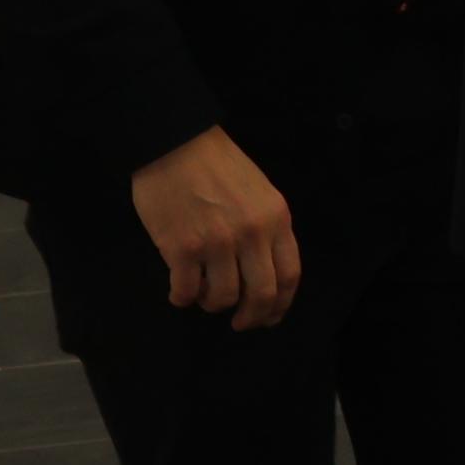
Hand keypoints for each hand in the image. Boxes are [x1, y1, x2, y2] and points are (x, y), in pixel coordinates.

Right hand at [129, 126, 299, 330]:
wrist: (175, 142)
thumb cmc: (217, 164)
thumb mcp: (259, 191)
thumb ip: (267, 229)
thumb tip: (264, 272)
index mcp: (276, 218)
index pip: (289, 275)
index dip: (280, 305)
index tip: (269, 316)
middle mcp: (252, 234)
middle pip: (261, 295)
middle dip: (250, 317)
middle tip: (239, 322)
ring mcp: (217, 242)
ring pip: (222, 298)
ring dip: (211, 304)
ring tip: (202, 294)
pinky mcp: (182, 248)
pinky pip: (186, 292)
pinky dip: (182, 298)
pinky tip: (179, 291)